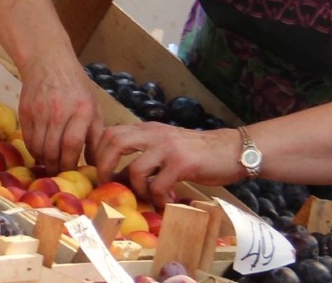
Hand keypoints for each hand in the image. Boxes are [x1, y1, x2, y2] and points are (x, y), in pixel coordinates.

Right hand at [18, 57, 101, 173]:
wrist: (48, 61)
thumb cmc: (76, 85)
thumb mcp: (93, 105)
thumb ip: (96, 135)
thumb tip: (96, 164)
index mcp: (82, 109)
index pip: (72, 144)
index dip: (71, 163)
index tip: (73, 172)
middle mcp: (59, 111)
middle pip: (53, 149)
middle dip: (56, 167)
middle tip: (60, 173)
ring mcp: (40, 111)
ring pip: (38, 147)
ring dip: (44, 161)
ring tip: (50, 165)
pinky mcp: (25, 111)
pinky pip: (27, 139)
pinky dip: (33, 151)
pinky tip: (40, 153)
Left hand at [93, 124, 242, 207]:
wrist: (232, 149)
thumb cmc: (197, 152)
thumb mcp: (166, 147)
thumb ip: (144, 156)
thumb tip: (118, 177)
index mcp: (148, 129)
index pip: (111, 132)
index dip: (99, 152)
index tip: (100, 171)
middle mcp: (155, 134)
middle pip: (114, 142)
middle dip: (105, 166)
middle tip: (109, 185)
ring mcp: (168, 148)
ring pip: (135, 169)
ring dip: (136, 189)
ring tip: (148, 198)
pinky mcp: (182, 164)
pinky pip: (158, 185)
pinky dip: (158, 199)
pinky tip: (167, 202)